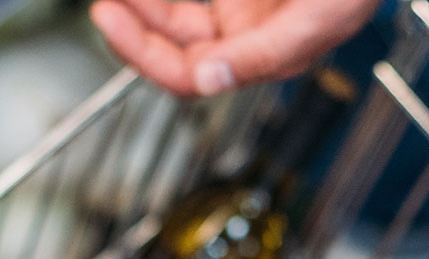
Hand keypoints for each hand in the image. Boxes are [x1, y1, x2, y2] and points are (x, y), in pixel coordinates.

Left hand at [90, 0, 379, 95]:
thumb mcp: (321, 18)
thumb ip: (266, 51)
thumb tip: (207, 80)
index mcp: (267, 56)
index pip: (188, 73)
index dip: (141, 52)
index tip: (110, 18)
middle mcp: (249, 33)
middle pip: (172, 41)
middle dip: (133, 23)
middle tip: (106, 2)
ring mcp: (244, 4)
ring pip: (176, 12)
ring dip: (146, 4)